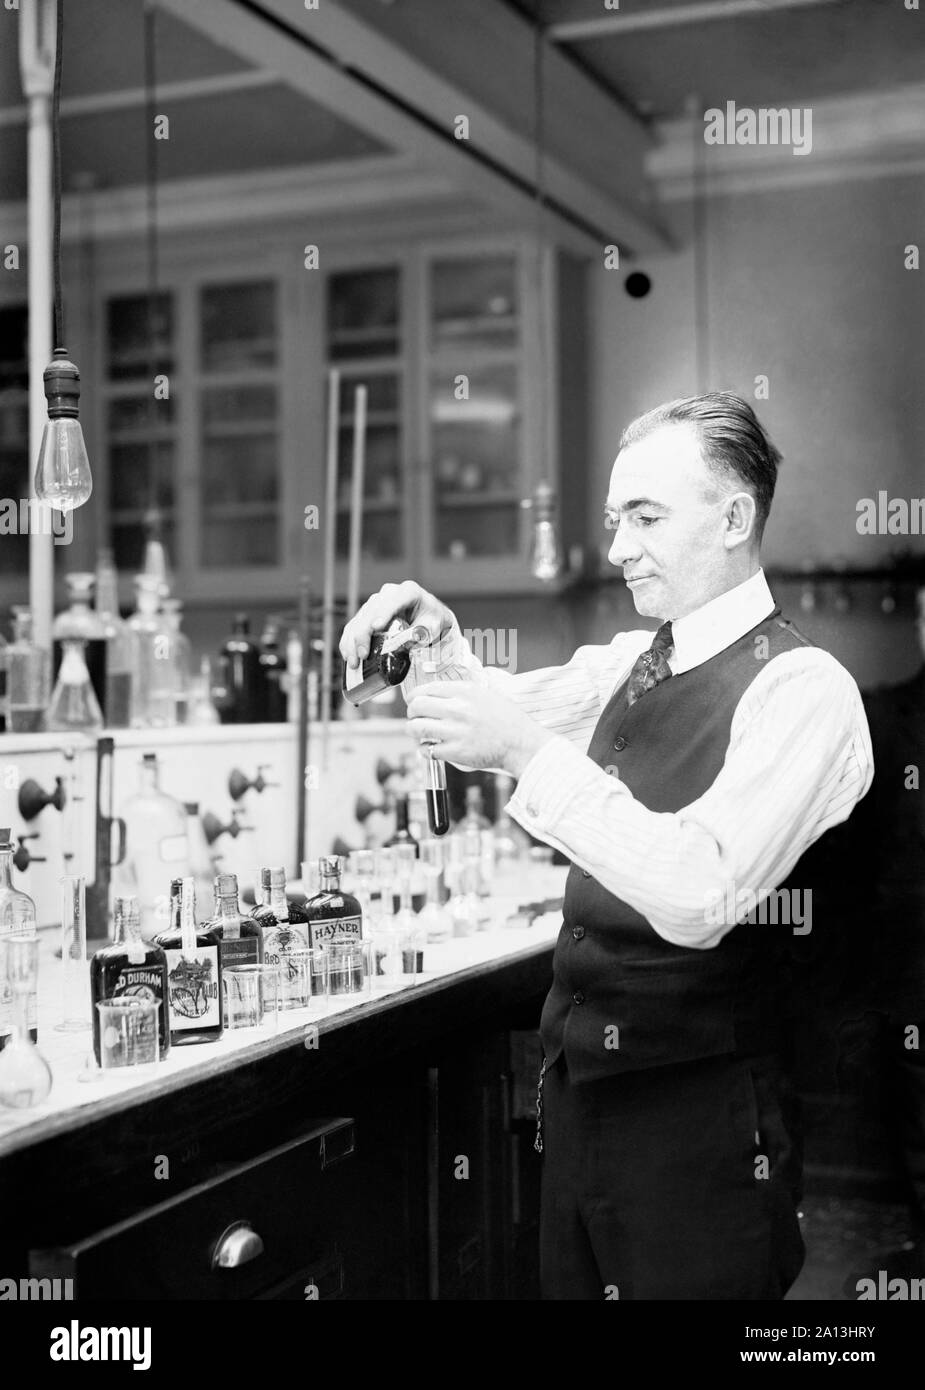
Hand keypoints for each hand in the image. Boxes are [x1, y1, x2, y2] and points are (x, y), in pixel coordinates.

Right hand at [339, 581, 453, 667]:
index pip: (393, 601)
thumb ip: (421, 632)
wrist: (428, 617)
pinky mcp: (368, 613)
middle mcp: (388, 594)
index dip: (383, 613)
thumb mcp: (432, 627)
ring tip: (353, 661)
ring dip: (352, 641)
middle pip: (370, 612)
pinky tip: (348, 655)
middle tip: (362, 655)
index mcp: (408, 592)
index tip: (376, 628)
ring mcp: (376, 602)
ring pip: (359, 619)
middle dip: (363, 634)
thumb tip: (405, 643)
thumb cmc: (432, 621)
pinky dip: (349, 641)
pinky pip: (354, 625)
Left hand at [406, 682, 552, 777]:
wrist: (521, 744)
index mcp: (465, 692)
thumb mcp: (486, 695)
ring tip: (418, 732)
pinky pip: (427, 749)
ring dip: (413, 730)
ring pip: (417, 728)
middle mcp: (458, 709)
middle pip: (417, 706)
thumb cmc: (508, 721)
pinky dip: (424, 749)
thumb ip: (461, 692)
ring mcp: (456, 731)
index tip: (414, 700)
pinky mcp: (456, 752)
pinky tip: (430, 747)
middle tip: (414, 717)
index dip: (415, 695)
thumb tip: (437, 693)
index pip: (427, 688)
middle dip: (412, 712)